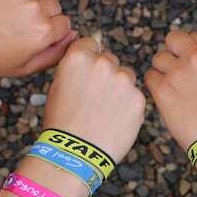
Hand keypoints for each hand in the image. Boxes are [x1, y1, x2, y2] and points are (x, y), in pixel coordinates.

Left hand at [0, 0, 75, 77]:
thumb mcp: (24, 67)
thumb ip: (55, 53)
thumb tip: (73, 35)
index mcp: (43, 33)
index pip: (64, 24)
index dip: (51, 31)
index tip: (34, 35)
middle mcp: (35, 10)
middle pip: (53, 6)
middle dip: (42, 15)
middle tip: (18, 26)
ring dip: (29, 0)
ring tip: (6, 14)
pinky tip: (1, 2)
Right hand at [43, 38, 145, 162]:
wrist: (75, 154)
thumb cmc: (62, 121)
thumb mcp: (58, 85)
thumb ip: (77, 66)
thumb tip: (91, 52)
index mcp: (78, 57)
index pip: (91, 43)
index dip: (89, 58)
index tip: (87, 74)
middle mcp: (103, 63)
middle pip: (110, 60)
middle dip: (105, 75)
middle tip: (95, 98)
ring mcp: (123, 80)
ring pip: (126, 77)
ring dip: (119, 89)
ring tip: (105, 112)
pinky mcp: (138, 98)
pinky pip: (135, 96)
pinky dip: (128, 106)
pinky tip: (114, 120)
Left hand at [145, 32, 196, 160]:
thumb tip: (191, 57)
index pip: (194, 36)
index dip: (189, 48)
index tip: (189, 61)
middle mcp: (196, 57)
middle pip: (172, 38)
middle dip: (172, 51)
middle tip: (175, 68)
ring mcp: (177, 72)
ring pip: (158, 58)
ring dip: (162, 70)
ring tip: (172, 87)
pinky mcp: (162, 88)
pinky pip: (149, 77)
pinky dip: (155, 86)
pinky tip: (165, 97)